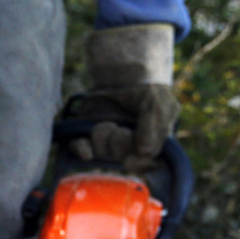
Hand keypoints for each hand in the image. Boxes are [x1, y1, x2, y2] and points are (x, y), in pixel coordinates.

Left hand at [69, 23, 179, 171]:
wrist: (122, 74)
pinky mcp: (89, 136)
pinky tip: (84, 148)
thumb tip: (144, 153)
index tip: (130, 159)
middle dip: (121, 142)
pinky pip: (82, 149)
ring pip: (103, 153)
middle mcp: (130, 147)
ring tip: (108, 123)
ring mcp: (109, 143)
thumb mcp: (157, 104)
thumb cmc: (145, 90)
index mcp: (151, 144)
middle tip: (122, 128)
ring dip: (104, 136)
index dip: (138, 163)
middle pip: (123, 159)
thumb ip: (154, 127)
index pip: (147, 164)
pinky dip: (82, 148)